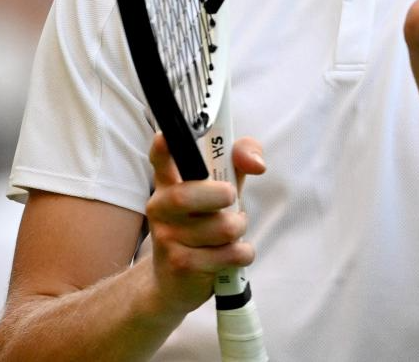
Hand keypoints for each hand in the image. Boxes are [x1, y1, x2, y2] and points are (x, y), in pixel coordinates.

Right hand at [144, 133, 265, 316]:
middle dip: (220, 195)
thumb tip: (258, 164)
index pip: (161, 159)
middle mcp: (161, 207)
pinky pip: (229, 255)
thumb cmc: (203, 224)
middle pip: (186, 196)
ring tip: (234, 229)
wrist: (176, 281)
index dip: (163, 147)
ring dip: (240, 227)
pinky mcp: (181, 266)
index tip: (164, 137)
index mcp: (169, 182)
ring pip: (221, 228)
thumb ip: (238, 162)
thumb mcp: (219, 188)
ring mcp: (167, 238)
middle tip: (231, 197)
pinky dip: (243, 253)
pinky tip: (232, 254)